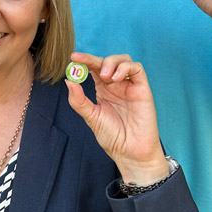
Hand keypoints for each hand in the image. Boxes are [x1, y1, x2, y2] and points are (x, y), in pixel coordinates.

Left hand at [65, 52, 168, 184]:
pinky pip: (137, 69)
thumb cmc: (112, 137)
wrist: (129, 153)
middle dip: (94, 58)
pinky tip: (115, 79)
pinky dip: (125, 68)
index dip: (84, 60)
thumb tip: (68, 81)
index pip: (93, 68)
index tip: (73, 58)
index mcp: (103, 89)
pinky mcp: (142, 89)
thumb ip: (79, 100)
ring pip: (124, 60)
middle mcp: (116, 85)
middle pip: (107, 61)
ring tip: (104, 76)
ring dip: (111, 61)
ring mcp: (130, 86)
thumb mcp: (91, 117)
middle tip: (83, 63)